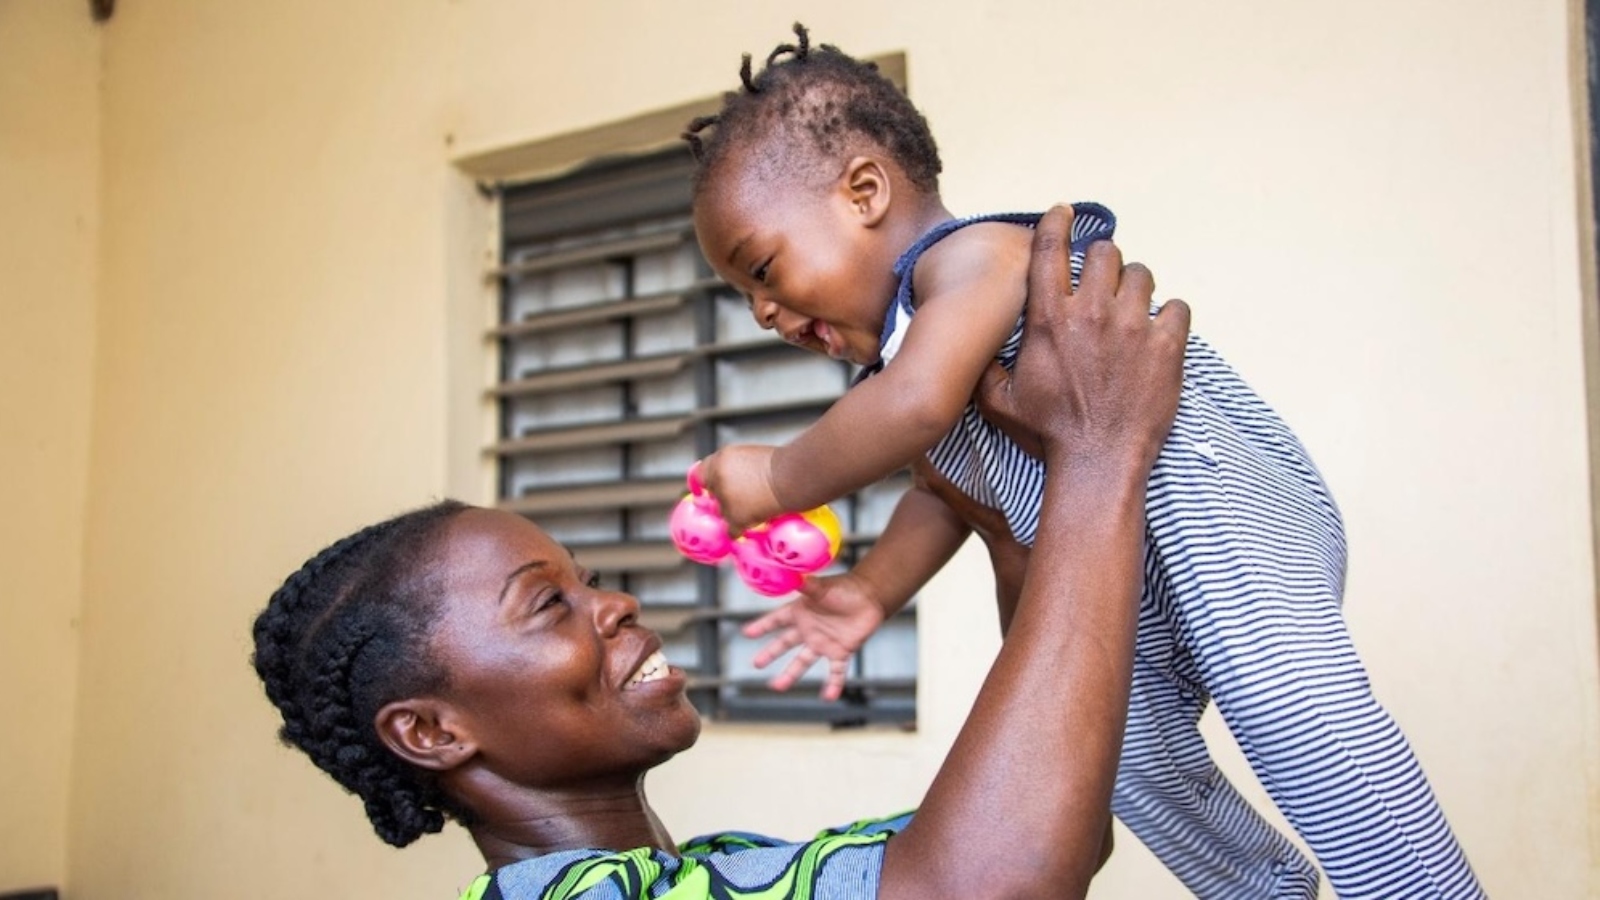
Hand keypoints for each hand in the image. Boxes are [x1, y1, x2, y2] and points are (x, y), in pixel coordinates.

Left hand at [697, 444, 782, 534]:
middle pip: (713, 495)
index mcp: (722, 459)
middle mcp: (719, 478)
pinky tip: (751, 526)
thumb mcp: (754, 456)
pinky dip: (741, 531)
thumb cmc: (785, 463)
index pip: (701, 474)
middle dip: (725, 499)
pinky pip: (732, 531)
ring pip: (723, 514)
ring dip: (735, 514)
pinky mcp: (736, 517)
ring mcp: (725, 498)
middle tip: (742, 500)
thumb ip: (737, 468)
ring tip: (757, 508)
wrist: (796, 475)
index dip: (705, 484)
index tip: (703, 492)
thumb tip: (736, 481)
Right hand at [740, 572, 888, 700]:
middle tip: (756, 664)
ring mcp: (823, 643)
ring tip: (777, 687)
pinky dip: (833, 685)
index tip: (746, 633)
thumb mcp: (824, 587)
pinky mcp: (841, 652)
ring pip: (802, 662)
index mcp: (801, 612)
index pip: (776, 620)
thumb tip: (793, 575)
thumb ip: (808, 585)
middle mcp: (808, 630)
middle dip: (770, 654)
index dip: (762, 626)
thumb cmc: (845, 588)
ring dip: (790, 675)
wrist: (870, 597)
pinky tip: (828, 697)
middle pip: (784, 644)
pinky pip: (835, 672)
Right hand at [977, 204, 1188, 471]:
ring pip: (1142, 274)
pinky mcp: (1168, 346)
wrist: (1098, 464)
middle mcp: (1092, 313)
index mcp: (1050, 320)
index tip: (1063, 213)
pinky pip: (1178, 307)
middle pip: (1104, 252)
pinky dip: (1170, 316)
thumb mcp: (1001, 402)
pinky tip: (1159, 333)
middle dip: (1102, 262)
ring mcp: (1134, 327)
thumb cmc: (1050, 435)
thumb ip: (987, 368)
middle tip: (1102, 285)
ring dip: (1135, 286)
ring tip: (1131, 309)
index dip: (1057, 222)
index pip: (1051, 249)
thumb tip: (981, 350)